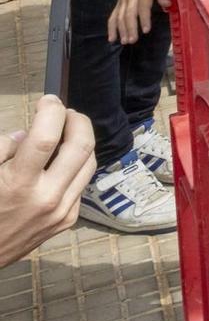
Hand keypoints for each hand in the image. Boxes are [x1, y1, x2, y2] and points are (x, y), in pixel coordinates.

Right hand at [0, 96, 94, 267]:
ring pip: (89, 163)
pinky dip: (75, 165)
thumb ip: (3, 150)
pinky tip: (59, 162)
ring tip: (65, 133)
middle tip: (66, 113)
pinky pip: (81, 183)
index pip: (46, 137)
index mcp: (18, 184)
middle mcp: (46, 198)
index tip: (48, 101)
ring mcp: (61, 212)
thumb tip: (25, 134)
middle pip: (81, 146)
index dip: (51, 111)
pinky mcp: (67, 220)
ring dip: (81, 141)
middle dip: (78, 121)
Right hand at [108, 0, 166, 44]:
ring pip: (120, 17)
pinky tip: (112, 38)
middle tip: (132, 40)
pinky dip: (111, 27)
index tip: (146, 30)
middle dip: (130, 28)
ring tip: (124, 41)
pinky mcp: (119, 2)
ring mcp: (123, 0)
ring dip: (121, 30)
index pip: (143, 8)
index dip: (144, 19)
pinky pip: (113, 16)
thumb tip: (167, 5)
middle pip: (129, 15)